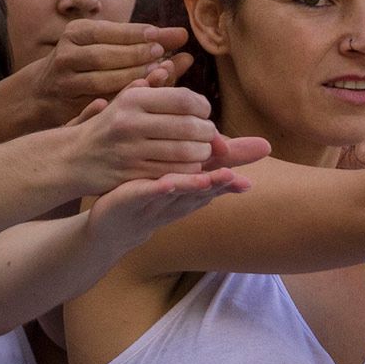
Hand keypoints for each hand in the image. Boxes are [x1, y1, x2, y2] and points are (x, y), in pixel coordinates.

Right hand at [33, 19, 195, 125]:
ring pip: (102, 81)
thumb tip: (182, 36)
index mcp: (77, 33)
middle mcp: (67, 55)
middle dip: (137, 56)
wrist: (44, 91)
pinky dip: (123, 101)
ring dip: (133, 78)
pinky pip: (99, 103)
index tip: (162, 37)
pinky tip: (145, 101)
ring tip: (158, 77)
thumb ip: (140, 40)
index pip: (111, 31)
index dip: (138, 34)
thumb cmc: (88, 62)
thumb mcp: (105, 44)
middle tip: (164, 58)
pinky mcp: (67, 106)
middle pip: (105, 55)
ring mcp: (65, 82)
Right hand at [70, 84, 220, 192]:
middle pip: (189, 126)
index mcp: (133, 100)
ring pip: (185, 151)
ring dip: (203, 152)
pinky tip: (190, 165)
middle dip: (208, 132)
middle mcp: (131, 123)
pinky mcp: (133, 174)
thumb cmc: (107, 126)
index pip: (184, 99)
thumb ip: (150, 86)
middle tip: (209, 134)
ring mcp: (132, 150)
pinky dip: (190, 169)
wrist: (73, 158)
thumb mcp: (124, 100)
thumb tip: (170, 65)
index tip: (204, 112)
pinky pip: (174, 172)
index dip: (203, 106)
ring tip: (204, 149)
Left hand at [85, 168, 252, 250]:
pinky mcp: (129, 201)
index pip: (212, 185)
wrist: (109, 227)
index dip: (231, 179)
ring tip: (211, 179)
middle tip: (239, 176)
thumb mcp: (172, 178)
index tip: (255, 172)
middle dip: (219, 184)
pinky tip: (167, 182)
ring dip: (194, 187)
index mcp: (185, 194)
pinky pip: (145, 194)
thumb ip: (194, 158)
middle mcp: (174, 202)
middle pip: (200, 193)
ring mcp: (152, 203)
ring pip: (177, 195)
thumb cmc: (144, 197)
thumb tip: (216, 137)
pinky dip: (157, 189)